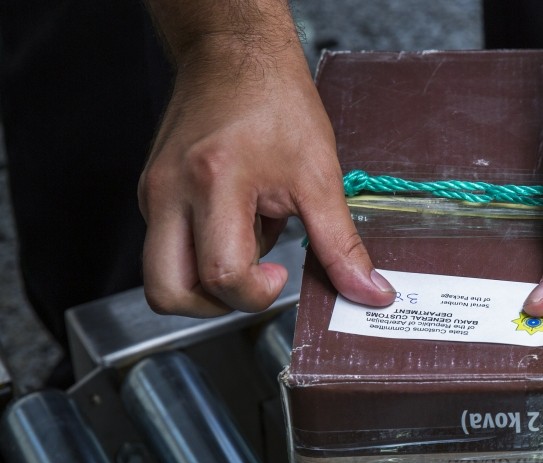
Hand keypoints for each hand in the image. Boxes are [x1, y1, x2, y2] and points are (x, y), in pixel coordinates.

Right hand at [138, 38, 394, 316]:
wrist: (235, 55)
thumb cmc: (275, 102)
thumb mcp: (320, 176)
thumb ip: (341, 244)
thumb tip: (369, 292)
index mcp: (213, 184)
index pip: (222, 275)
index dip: (257, 292)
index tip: (283, 274)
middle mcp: (170, 193)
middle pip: (168, 292)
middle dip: (217, 305)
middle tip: (256, 282)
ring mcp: (153, 194)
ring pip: (163, 275)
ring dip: (208, 280)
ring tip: (248, 243)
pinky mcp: (152, 194)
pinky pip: (169, 247)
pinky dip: (203, 253)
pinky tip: (236, 223)